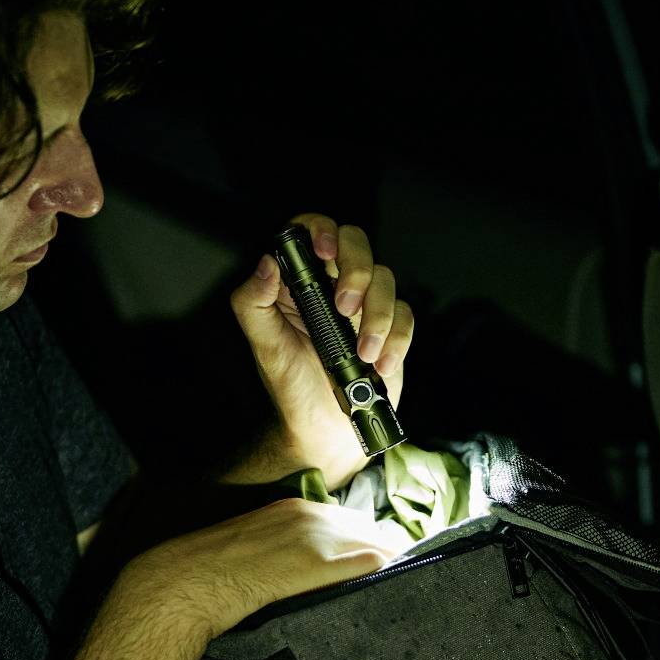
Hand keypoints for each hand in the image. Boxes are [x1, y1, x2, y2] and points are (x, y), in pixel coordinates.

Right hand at [115, 497, 400, 643]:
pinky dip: (384, 572)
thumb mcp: (253, 547)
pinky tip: (400, 584)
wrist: (181, 584)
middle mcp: (310, 515)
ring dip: (394, 565)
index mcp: (295, 508)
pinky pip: (364, 563)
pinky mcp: (311, 564)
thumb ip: (287, 549)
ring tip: (416, 586)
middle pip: (371, 530)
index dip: (376, 542)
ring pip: (374, 545)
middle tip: (414, 577)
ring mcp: (312, 538)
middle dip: (392, 553)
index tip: (393, 561)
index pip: (354, 521)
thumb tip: (309, 569)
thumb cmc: (209, 573)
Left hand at [228, 213, 417, 489]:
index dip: (320, 229)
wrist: (324, 431)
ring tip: (364, 354)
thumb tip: (267, 263)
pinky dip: (397, 339)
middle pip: (356, 241)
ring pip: (386, 278)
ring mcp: (364, 304)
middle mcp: (333, 284)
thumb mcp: (263, 346)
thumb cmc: (290, 386)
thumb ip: (253, 303)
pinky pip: (405, 315)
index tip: (323, 251)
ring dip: (378, 316)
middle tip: (345, 306)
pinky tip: (381, 366)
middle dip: (357, 269)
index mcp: (298, 281)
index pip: (310, 231)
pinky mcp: (390, 327)